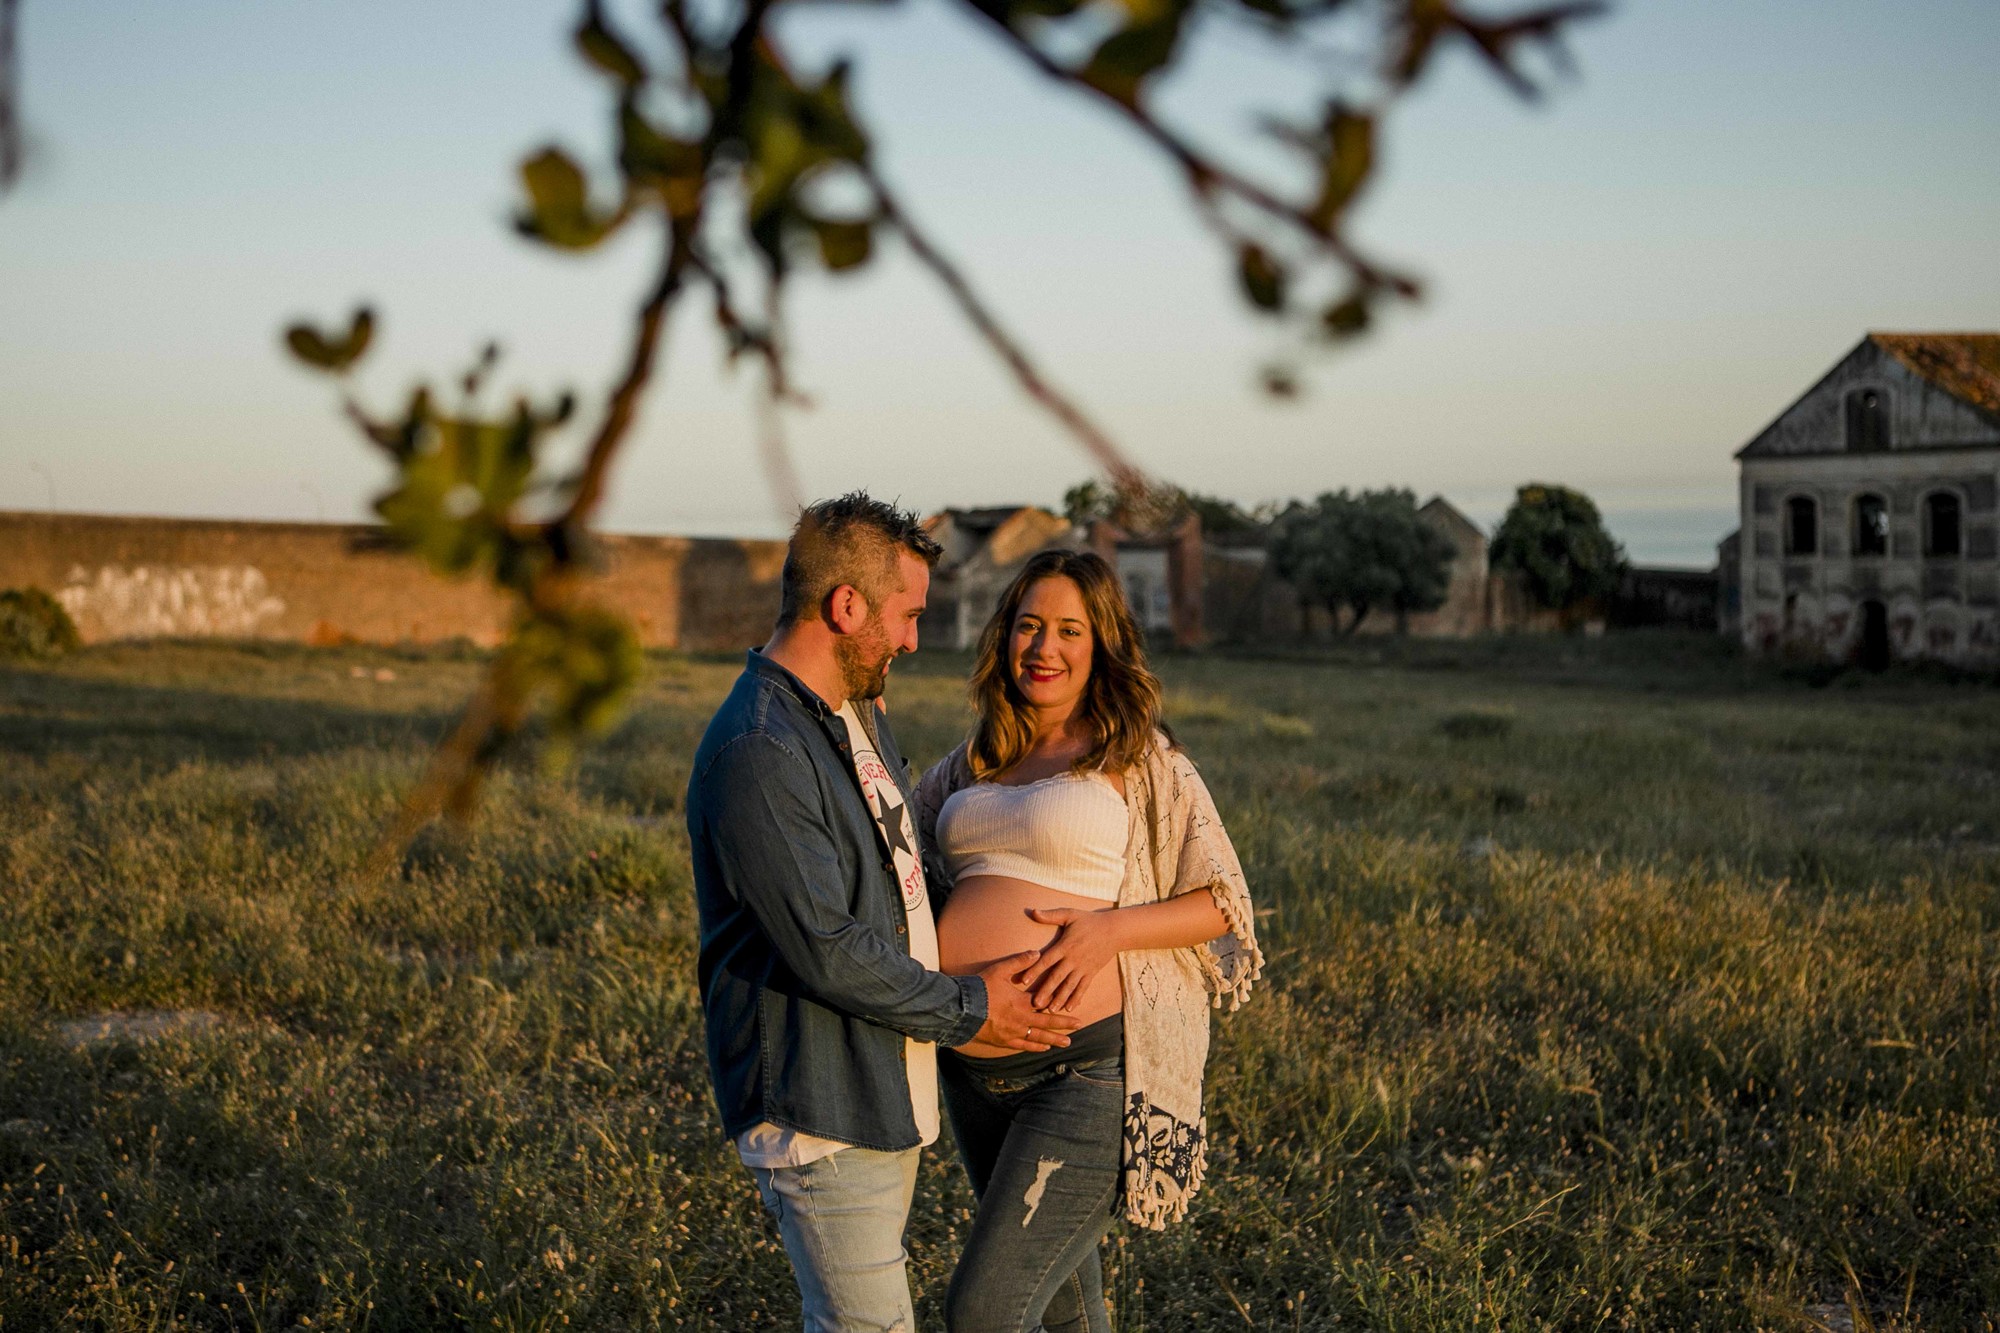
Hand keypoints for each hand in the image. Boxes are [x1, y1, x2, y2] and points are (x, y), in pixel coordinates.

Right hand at [962, 951, 1082, 1051]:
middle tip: (1079, 1026)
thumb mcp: (999, 970)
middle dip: (1064, 1025)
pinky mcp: (1004, 1041)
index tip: (1075, 1010)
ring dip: (1054, 1039)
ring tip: (1067, 1043)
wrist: (961, 1009)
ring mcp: (1013, 1032)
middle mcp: (1021, 1019)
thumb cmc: (980, 988)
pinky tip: (1043, 1048)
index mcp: (1022, 1002)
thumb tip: (1036, 953)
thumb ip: (1019, 961)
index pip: (1046, 1004)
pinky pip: (1023, 1045)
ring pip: (1038, 1037)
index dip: (1060, 1006)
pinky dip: (1035, 1047)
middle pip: (1047, 1022)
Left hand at [1018, 908, 1121, 1012]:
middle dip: (1046, 991)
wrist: (1114, 930)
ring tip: (1051, 1010)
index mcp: (1065, 946)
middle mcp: (1073, 959)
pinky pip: (1083, 988)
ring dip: (1060, 998)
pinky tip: (1069, 1008)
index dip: (1034, 970)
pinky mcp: (1091, 973)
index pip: (1047, 960)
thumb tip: (1032, 911)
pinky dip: (1076, 998)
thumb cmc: (1089, 921)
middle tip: (1035, 1003)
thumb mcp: (1070, 914)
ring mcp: (1083, 968)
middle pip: (1057, 977)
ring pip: (1069, 986)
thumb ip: (1051, 915)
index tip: (1023, 980)